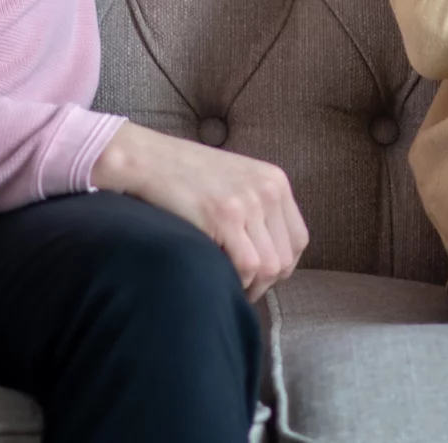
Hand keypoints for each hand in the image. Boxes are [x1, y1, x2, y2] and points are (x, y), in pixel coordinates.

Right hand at [91, 122, 308, 300]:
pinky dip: (236, 281)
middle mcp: (267, 190)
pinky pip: (246, 266)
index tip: (259, 276)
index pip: (298, 240)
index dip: (280, 266)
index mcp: (274, 180)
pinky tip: (220, 277)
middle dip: (264, 283)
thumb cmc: (186, 176)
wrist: (149, 160)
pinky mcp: (223, 217)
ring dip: (250, 287)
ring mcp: (247, 203)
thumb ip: (258, 209)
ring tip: (230, 286)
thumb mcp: (236, 181)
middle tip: (240, 287)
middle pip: (285, 258)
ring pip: (269, 267)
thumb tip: (270, 259)